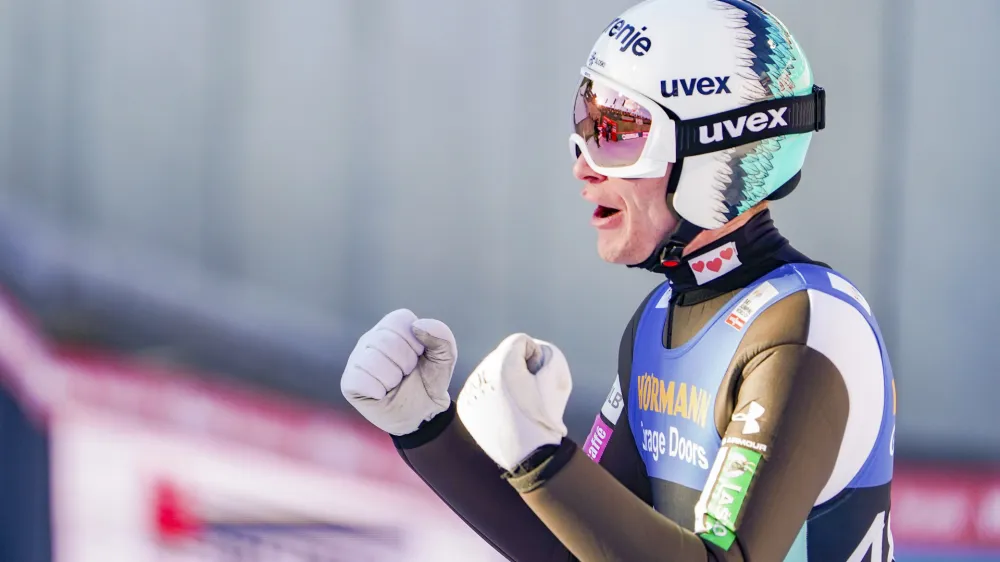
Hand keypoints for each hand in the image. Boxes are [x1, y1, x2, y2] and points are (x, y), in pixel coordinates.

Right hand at [340, 309, 456, 435]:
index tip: (419, 356)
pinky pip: (360, 380)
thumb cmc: (429, 382)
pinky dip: (378, 391)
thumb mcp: (445, 359)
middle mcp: (372, 338)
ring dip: (393, 378)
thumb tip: (417, 326)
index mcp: (393, 327)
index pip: (399, 320)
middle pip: (385, 340)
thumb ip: (442, 337)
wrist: (421, 415)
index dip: (416, 342)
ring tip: (395, 383)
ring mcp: (357, 359)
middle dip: (405, 363)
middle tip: (406, 373)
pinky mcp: (349, 382)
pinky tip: (381, 394)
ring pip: (372, 360)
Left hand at [457, 333, 571, 471]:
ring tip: (515, 402)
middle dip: (517, 367)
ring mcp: (470, 391)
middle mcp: (481, 374)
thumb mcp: (556, 375)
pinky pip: (479, 389)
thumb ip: (544, 351)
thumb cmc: (547, 413)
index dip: (535, 357)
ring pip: (488, 371)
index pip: (520, 341)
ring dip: (502, 379)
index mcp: (503, 363)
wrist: (530, 455)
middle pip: (502, 355)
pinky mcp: (464, 406)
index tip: (537, 377)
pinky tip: (502, 410)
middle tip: (528, 390)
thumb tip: (528, 352)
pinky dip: (490, 395)